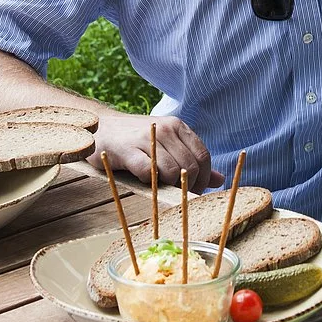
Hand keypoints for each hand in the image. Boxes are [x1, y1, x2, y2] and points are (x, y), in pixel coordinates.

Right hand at [89, 113, 224, 193]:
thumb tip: (220, 180)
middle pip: (191, 165)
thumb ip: (192, 160)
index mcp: (178, 126)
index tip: (195, 191)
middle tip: (178, 195)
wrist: (100, 127)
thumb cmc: (136, 140)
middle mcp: (165, 129)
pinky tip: (143, 179)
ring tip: (160, 186)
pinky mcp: (127, 150)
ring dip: (169, 185)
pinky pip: (148, 172)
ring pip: (173, 170)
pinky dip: (150, 182)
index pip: (203, 155)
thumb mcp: (167, 144)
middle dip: (188, 186)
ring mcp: (146, 138)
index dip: (204, 178)